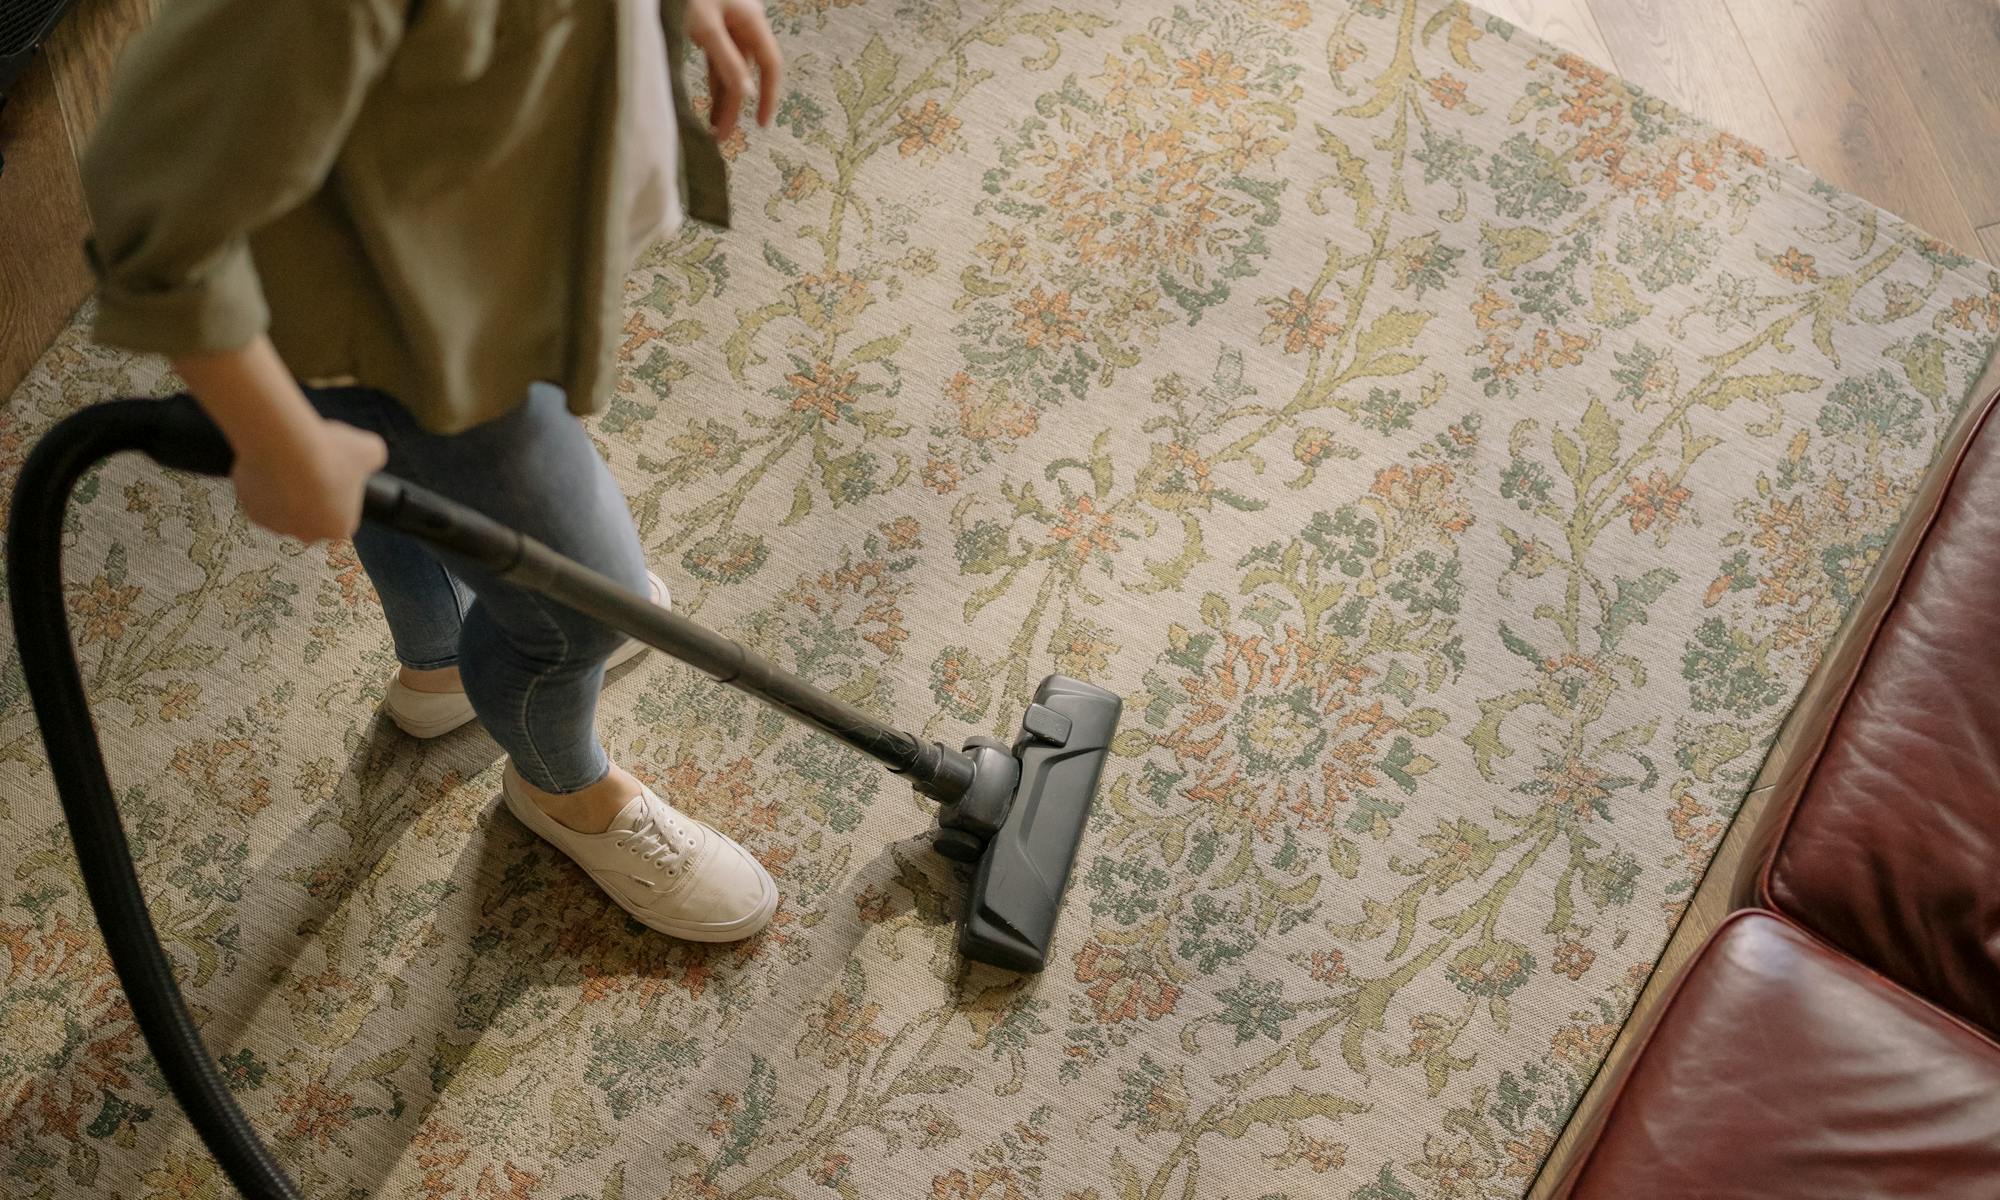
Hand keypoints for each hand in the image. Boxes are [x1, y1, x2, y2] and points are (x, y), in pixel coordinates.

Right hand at [232, 418, 385, 542]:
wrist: (285, 447)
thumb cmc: (332, 453)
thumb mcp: (370, 449)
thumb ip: (375, 457)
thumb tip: (372, 455)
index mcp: (338, 529)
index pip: (340, 516)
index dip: (336, 494)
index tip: (331, 474)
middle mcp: (307, 535)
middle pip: (310, 517)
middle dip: (309, 497)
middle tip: (308, 467)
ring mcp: (275, 526)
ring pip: (282, 509)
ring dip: (284, 492)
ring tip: (287, 463)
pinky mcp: (250, 512)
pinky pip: (259, 499)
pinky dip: (262, 484)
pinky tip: (269, 465)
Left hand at [685, 0, 781, 141]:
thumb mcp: (706, 26)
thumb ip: (727, 61)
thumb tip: (746, 96)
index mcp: (751, 21)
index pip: (769, 65)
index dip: (769, 96)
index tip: (761, 124)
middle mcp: (743, 24)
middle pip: (746, 72)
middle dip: (735, 105)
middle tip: (722, 137)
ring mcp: (726, 24)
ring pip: (729, 67)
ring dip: (722, 97)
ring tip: (712, 128)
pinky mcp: (709, 24)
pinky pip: (716, 58)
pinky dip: (712, 80)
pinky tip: (707, 101)